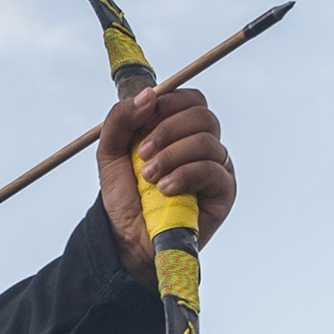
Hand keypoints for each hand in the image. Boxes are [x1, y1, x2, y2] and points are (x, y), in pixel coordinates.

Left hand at [102, 86, 235, 273]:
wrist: (128, 238)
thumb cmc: (124, 195)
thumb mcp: (111, 151)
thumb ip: (121, 118)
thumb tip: (148, 95)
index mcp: (181, 130)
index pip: (191, 100)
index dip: (168, 104)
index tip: (142, 123)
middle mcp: (203, 145)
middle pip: (202, 115)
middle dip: (167, 131)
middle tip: (142, 155)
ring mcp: (216, 167)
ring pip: (206, 141)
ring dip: (172, 156)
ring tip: (150, 177)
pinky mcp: (223, 191)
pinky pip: (212, 169)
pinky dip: (184, 174)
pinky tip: (166, 189)